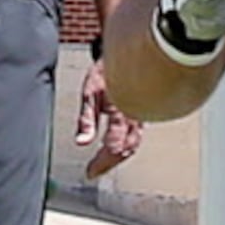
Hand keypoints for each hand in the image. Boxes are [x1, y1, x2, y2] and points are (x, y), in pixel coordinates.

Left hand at [75, 59, 143, 178]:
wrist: (127, 53)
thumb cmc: (107, 70)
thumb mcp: (90, 93)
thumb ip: (86, 120)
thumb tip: (81, 142)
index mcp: (121, 113)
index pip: (113, 147)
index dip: (101, 163)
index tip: (89, 172)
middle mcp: (135, 117)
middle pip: (125, 150)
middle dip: (109, 164)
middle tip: (94, 171)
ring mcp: (141, 115)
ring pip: (133, 144)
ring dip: (118, 157)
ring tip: (104, 164)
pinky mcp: (142, 113)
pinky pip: (137, 136)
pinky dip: (126, 146)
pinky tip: (118, 147)